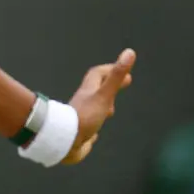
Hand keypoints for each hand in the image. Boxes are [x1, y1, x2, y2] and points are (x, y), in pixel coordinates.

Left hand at [62, 48, 136, 164]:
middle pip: (95, 90)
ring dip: (103, 105)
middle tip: (123, 84)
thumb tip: (129, 52)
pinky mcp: (80, 133)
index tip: (126, 71)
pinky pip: (89, 126)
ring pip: (92, 108)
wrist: (65, 141)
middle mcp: (84, 103)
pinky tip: (97, 131)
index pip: (98, 74)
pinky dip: (95, 123)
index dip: (111, 70)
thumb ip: (116, 77)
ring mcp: (81, 118)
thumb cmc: (85, 116)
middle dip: (109, 86)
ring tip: (111, 109)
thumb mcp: (104, 95)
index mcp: (89, 91)